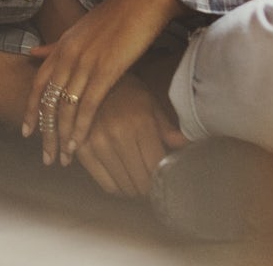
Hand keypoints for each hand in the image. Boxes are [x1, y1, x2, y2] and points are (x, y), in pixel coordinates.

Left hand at [25, 0, 180, 165]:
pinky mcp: (106, 70)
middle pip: (47, 101)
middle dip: (45, 132)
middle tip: (45, 157)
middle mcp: (67, 55)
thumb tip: (32, 53)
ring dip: (62, 136)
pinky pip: (87, 105)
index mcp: (61, 46)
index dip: (31, 110)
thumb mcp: (78, 29)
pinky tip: (79, 144)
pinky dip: (81, 128)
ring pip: (64, 107)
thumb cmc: (116, 15)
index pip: (37, 84)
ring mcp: (85, 63)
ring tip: (62, 157)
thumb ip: (54, 45)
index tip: (26, 132)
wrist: (143, 0)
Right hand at [70, 74, 186, 195]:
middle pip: (140, 182)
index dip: (163, 179)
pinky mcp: (82, 151)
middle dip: (149, 187)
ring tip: (138, 180)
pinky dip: (117, 187)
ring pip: (123, 187)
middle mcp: (117, 136)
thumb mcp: (153, 107)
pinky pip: (105, 184)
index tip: (165, 180)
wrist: (93, 84)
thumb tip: (189, 147)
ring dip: (134, 189)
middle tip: (152, 182)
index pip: (155, 168)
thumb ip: (169, 131)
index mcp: (139, 124)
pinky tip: (122, 179)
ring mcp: (97, 145)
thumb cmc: (129, 96)